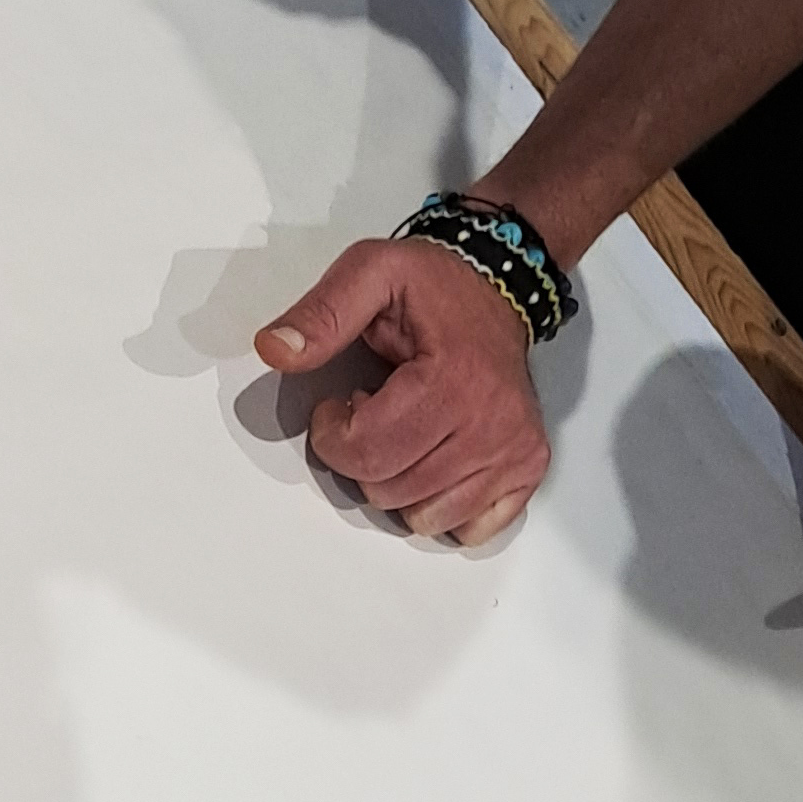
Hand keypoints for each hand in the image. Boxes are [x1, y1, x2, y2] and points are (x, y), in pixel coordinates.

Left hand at [255, 236, 548, 542]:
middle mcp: (493, 423)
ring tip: (404, 431)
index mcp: (454, 379)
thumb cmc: (434, 286)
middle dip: (361, 457)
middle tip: (373, 413)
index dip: (331, 434)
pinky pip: (473, 527)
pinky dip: (443, 508)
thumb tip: (275, 349)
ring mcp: (515, 450)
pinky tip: (433, 463)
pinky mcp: (528, 467)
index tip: (338, 405)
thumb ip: (323, 314)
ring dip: (398, 484)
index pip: (367, 451)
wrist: (498, 286)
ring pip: (426, 517)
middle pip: (391, 489)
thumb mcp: (370, 273)